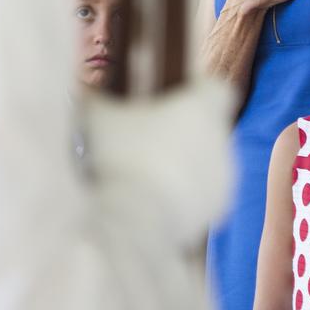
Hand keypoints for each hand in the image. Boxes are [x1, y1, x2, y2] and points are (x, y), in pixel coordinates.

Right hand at [85, 77, 235, 247]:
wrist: (133, 221)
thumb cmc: (120, 159)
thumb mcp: (99, 117)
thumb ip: (98, 99)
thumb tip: (85, 93)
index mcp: (202, 109)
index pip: (215, 87)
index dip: (196, 89)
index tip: (174, 93)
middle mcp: (221, 140)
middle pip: (209, 126)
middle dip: (185, 130)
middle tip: (151, 136)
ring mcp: (224, 177)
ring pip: (208, 161)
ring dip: (186, 163)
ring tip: (149, 173)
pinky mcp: (219, 210)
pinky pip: (205, 193)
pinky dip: (187, 195)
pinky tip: (157, 200)